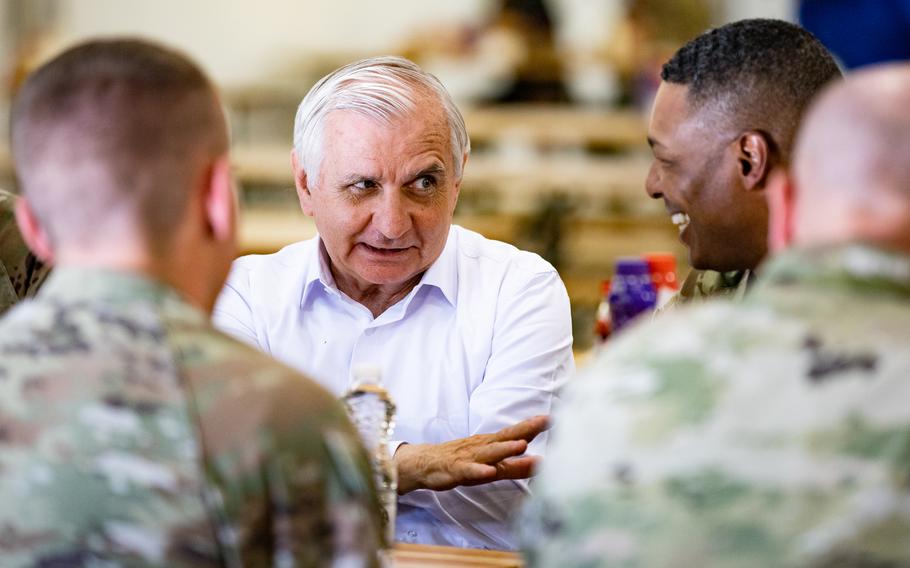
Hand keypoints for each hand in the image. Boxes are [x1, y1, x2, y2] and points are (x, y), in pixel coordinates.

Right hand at [394, 415, 548, 493]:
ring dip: (505, 449)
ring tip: (522, 445)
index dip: (534, 426)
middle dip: (526, 429)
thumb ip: (516, 466)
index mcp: (491, 444)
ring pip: (489, 453)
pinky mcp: (456, 470)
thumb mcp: (491, 466)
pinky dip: (479, 471)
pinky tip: (489, 472)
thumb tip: (542, 465)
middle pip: (506, 437)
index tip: (553, 417)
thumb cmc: (462, 462)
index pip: (515, 432)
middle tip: (545, 421)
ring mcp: (469, 457)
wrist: (425, 463)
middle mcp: (482, 447)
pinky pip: (469, 471)